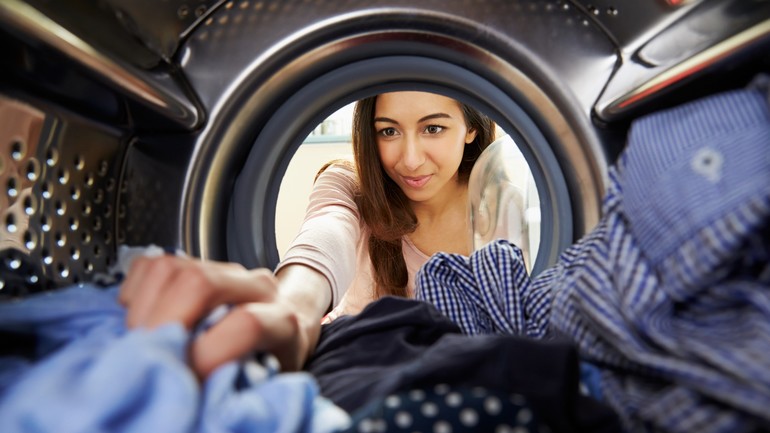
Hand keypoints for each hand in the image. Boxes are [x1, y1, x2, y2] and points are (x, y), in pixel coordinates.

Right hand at [118, 255, 309, 378]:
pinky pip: (151, 265)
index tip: (187, 382)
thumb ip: (237, 385)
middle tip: (149, 360)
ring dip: (144, 310)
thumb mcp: (266, 383)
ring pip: (170, 269)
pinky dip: (136, 294)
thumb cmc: (270, 364)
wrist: (282, 332)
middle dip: (164, 322)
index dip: (210, 354)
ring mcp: (223, 270)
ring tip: (145, 344)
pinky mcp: (196, 262)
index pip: (246, 324)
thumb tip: (199, 397)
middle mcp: (253, 286)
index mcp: (281, 321)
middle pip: (200, 283)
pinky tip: (143, 320)